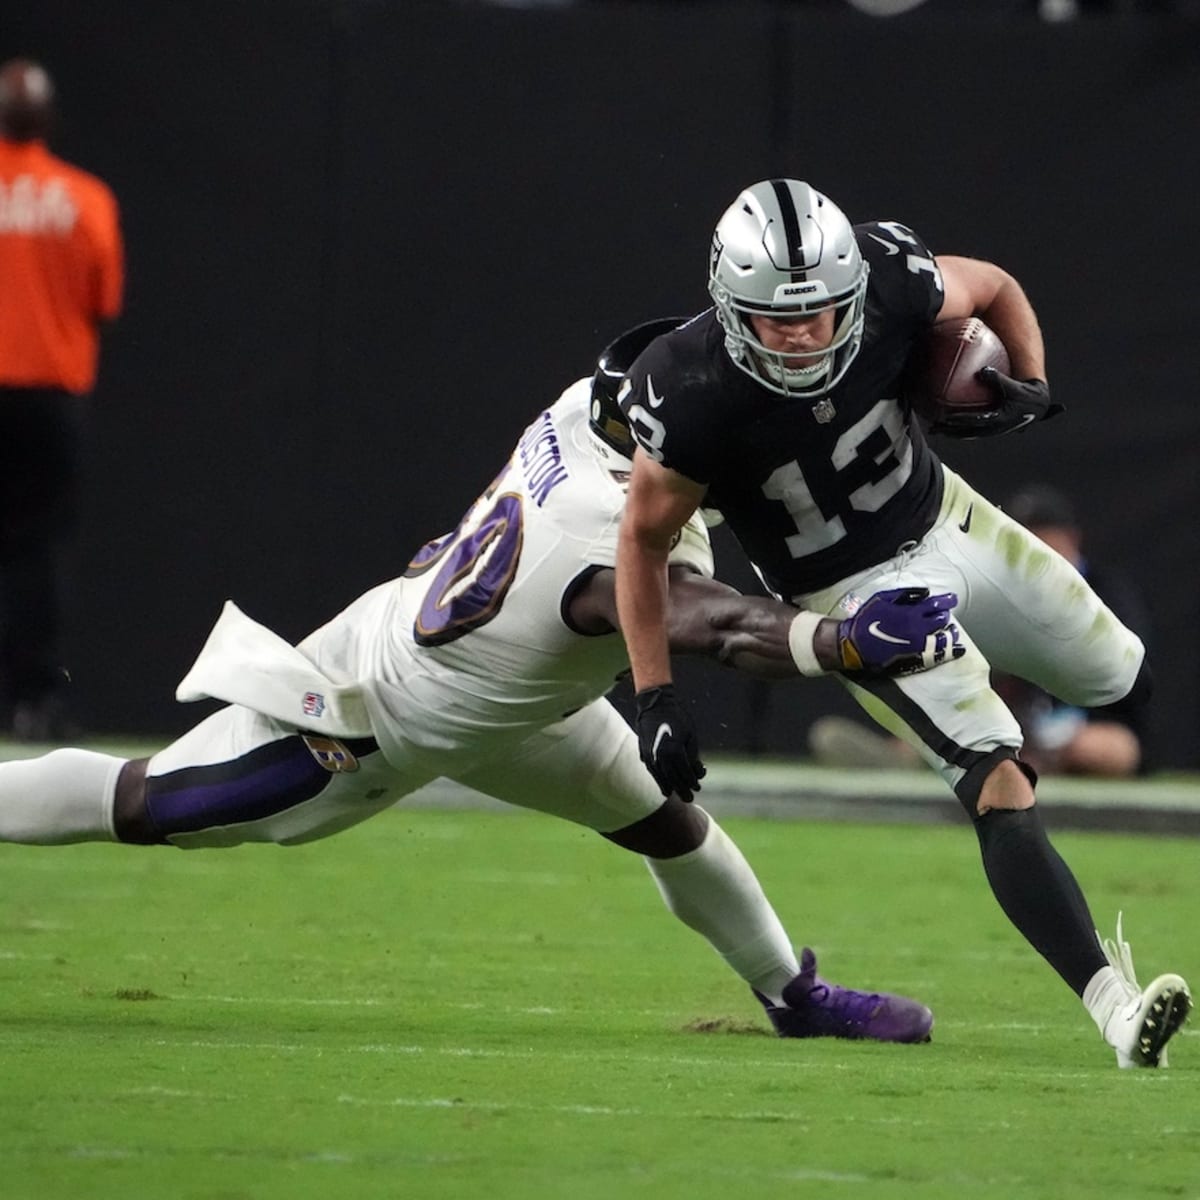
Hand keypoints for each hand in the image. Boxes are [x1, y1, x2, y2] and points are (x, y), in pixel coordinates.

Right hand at [633, 684, 705, 801]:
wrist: (655, 704)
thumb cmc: (678, 717)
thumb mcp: (690, 735)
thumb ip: (692, 756)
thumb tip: (696, 772)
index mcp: (675, 751)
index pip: (685, 774)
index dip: (692, 782)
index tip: (697, 788)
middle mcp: (661, 756)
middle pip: (673, 779)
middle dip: (682, 790)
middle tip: (689, 799)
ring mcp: (651, 755)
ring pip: (661, 778)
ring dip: (669, 787)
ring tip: (674, 795)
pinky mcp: (644, 753)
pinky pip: (653, 771)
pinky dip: (659, 780)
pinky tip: (664, 787)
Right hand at [836, 587, 964, 676]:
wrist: (856, 644)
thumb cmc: (867, 619)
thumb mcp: (882, 599)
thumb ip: (905, 594)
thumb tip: (925, 593)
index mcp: (911, 612)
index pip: (936, 604)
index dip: (947, 600)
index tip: (952, 598)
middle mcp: (918, 628)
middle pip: (941, 621)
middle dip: (945, 616)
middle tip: (944, 614)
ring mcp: (918, 644)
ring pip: (942, 638)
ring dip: (949, 633)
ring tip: (952, 631)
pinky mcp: (916, 657)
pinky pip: (937, 654)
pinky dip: (949, 651)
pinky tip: (956, 650)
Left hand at [932, 368, 1064, 437]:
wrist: (1037, 406)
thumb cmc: (1025, 393)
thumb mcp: (1013, 386)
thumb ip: (997, 378)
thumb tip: (981, 371)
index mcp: (1000, 418)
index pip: (976, 421)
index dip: (961, 420)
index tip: (946, 418)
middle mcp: (995, 428)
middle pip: (968, 433)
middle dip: (950, 431)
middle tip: (934, 428)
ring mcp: (993, 431)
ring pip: (968, 435)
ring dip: (952, 433)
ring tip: (935, 430)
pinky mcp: (991, 429)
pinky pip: (972, 431)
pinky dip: (959, 430)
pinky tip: (946, 426)